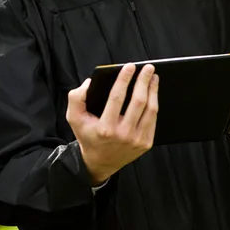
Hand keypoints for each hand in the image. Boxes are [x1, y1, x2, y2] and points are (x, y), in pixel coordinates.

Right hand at [66, 63, 158, 185]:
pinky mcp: (146, 144)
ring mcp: (136, 140)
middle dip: (143, 81)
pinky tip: (153, 92)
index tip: (129, 66)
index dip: (124, 80)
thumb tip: (89, 82)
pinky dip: (154, 103)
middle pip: (138, 102)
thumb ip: (76, 98)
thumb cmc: (88, 135)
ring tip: (153, 76)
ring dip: (153, 90)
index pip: (117, 98)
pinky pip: (153, 120)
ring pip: (150, 110)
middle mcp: (123, 135)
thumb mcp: (74, 118)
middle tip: (147, 67)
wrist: (99, 163)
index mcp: (105, 128)